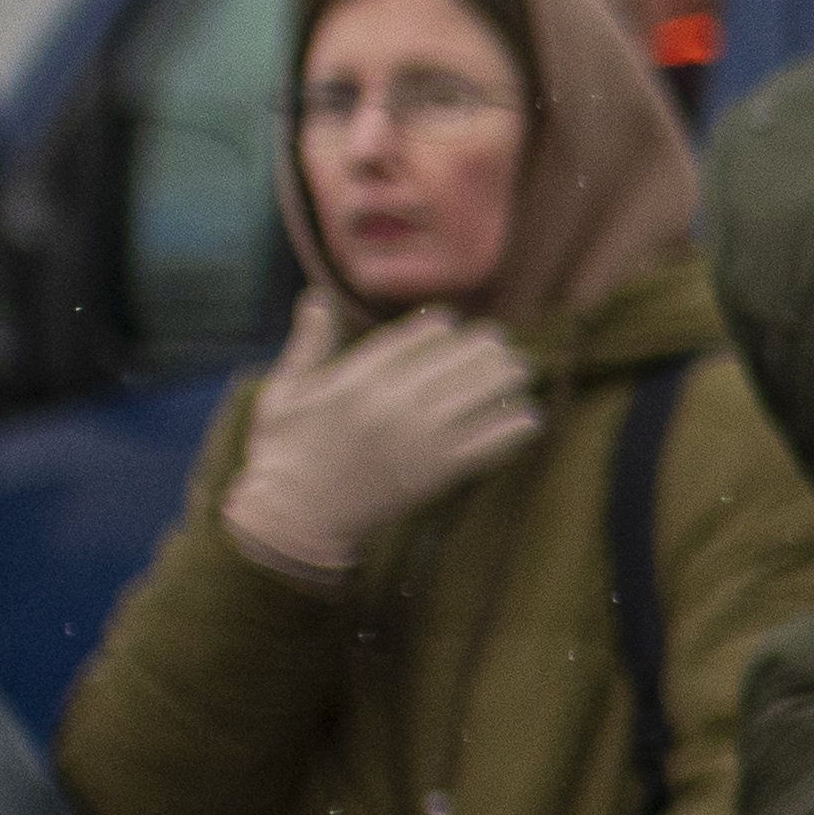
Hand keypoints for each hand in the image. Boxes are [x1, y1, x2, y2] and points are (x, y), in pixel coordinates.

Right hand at [225, 292, 544, 581]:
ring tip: (520, 371)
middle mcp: (389, 403)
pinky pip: (486, 444)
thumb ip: (308, 344)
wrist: (295, 517)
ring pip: (476, 396)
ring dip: (504, 380)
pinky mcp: (435, 473)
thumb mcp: (284, 392)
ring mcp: (416, 438)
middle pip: (453, 362)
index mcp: (353, 380)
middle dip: (483, 349)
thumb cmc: (284, 453)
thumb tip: (317, 297)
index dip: (440, 328)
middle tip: (502, 343)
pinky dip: (512, 430)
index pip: (410, 340)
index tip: (456, 321)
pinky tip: (530, 418)